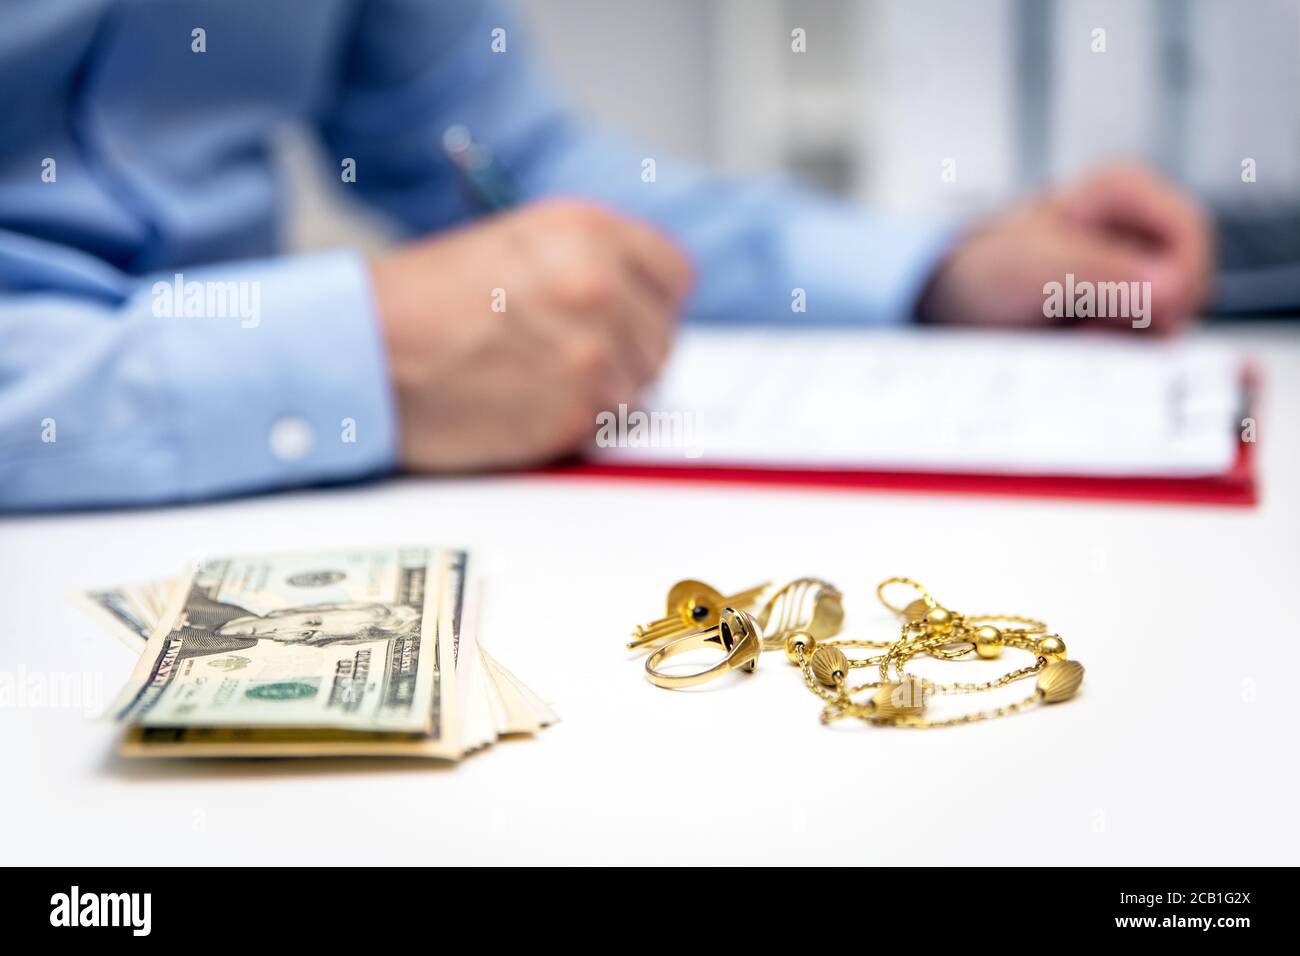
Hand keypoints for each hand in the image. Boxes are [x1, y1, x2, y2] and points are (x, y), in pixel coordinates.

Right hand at [370, 200, 692, 470]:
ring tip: (537, 381)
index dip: (650, 301)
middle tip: (568, 359)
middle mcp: (601, 285)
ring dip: (603, 392)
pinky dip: (576, 425)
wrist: (365, 354)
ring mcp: (596, 352)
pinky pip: (607, 425)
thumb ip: (587, 264)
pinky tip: (526, 406)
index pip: (674, 274)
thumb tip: (637, 304)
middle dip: (627, 351)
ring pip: (640, 386)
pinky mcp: (579, 412)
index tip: (631, 317)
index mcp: (587, 231)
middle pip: (662, 336)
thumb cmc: (422, 304)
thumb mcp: (515, 246)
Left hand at [917, 163, 1212, 332]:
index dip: (1183, 277)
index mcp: (1124, 193)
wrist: (951, 308)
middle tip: (1092, 333)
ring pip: (1172, 318)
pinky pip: (1146, 343)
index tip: (1153, 315)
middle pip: (1190, 281)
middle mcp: (1138, 230)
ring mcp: (1135, 274)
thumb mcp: (1034, 268)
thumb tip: (1172, 286)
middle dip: (1150, 318)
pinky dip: (1117, 355)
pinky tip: (1076, 349)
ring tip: (1073, 338)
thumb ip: (1101, 271)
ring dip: (1129, 341)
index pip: (1192, 232)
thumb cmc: (983, 272)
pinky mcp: (1124, 314)